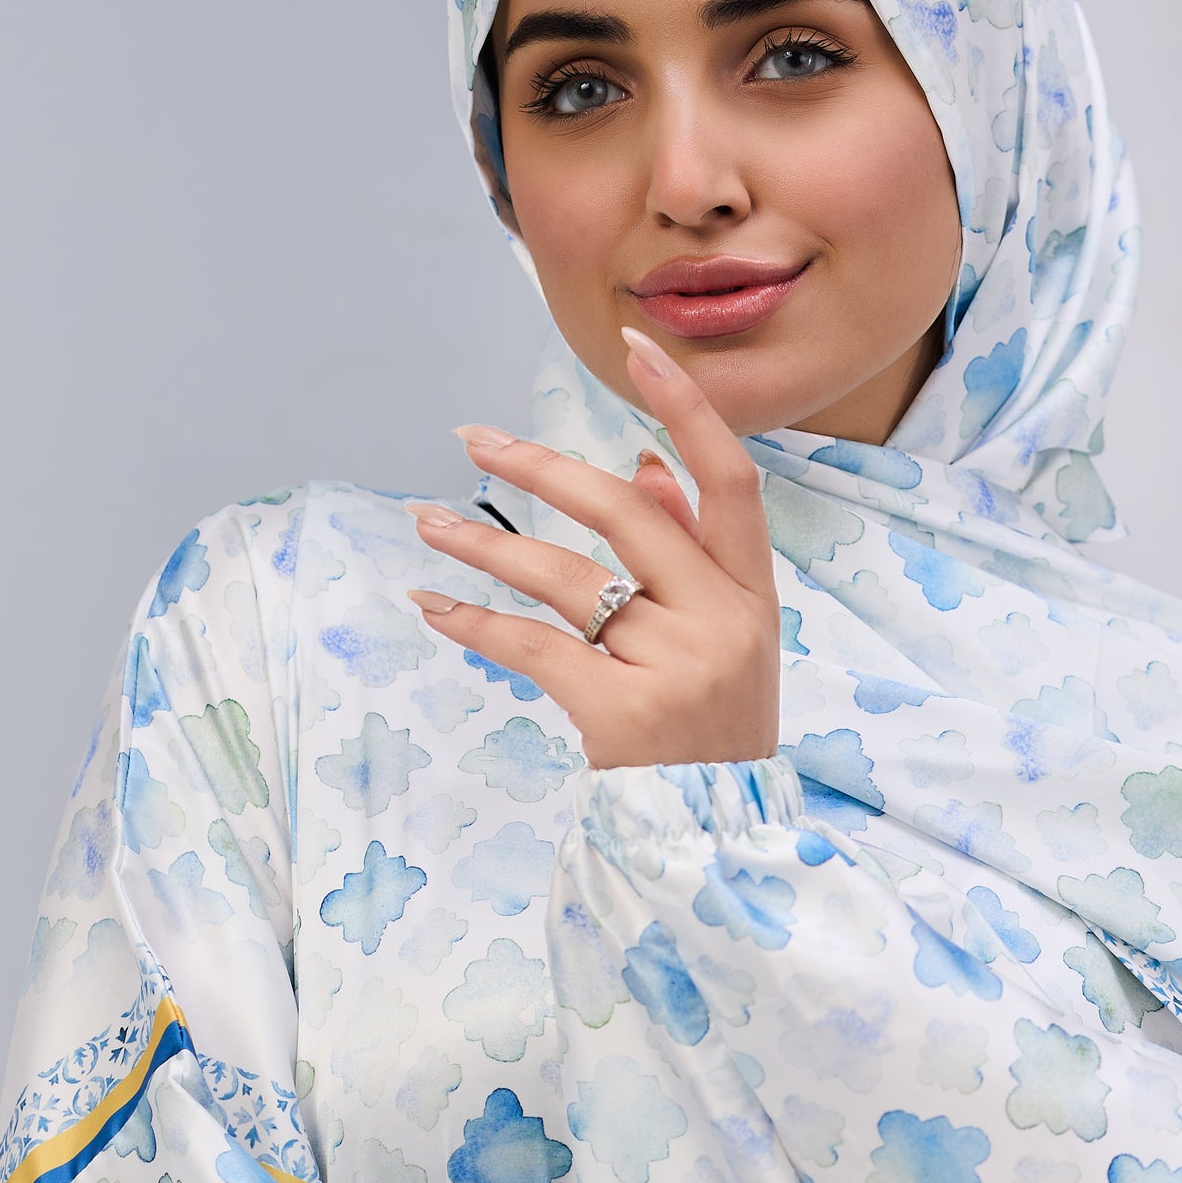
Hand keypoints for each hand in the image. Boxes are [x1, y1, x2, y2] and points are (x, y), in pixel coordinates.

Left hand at [405, 328, 780, 770]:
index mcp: (754, 594)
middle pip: (625, 512)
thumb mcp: (724, 640)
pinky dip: (475, 623)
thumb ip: (691, 553)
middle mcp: (723, 620)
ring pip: (564, 577)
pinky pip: (531, 646)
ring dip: (485, 546)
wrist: (713, 838)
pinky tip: (433, 606)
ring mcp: (675, 666)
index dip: (683, 405)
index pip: (730, 476)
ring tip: (427, 524)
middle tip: (474, 439)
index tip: (633, 344)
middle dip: (541, 468)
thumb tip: (645, 463)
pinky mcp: (621, 711)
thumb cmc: (711, 729)